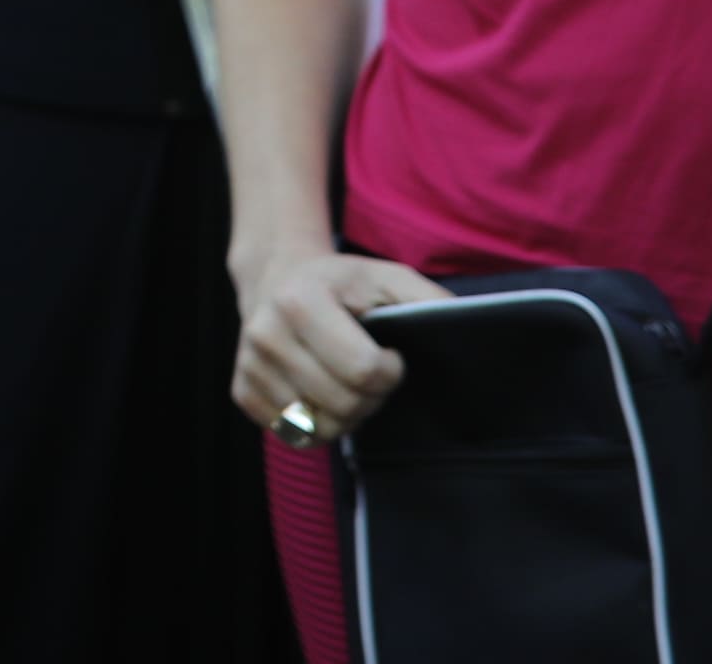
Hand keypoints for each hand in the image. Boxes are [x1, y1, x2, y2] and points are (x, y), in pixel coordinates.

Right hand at [232, 247, 449, 438]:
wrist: (276, 278)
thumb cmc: (342, 283)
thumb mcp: (387, 277)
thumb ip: (428, 300)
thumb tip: (468, 329)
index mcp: (299, 301)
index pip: (363, 371)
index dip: (390, 371)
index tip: (390, 353)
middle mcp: (265, 334)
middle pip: (343, 405)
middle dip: (371, 396)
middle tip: (371, 372)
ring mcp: (250, 366)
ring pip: (319, 427)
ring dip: (346, 415)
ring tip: (347, 383)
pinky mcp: (242, 392)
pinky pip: (294, 435)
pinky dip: (317, 422)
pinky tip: (320, 392)